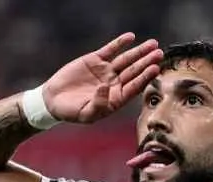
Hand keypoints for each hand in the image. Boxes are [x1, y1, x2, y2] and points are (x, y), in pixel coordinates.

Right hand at [42, 32, 163, 123]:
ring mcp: (106, 71)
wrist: (53, 100)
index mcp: (116, 99)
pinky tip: (130, 37)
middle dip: (147, 61)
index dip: (145, 77)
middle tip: (159, 53)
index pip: (135, 86)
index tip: (155, 69)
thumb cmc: (71, 112)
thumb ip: (99, 104)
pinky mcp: (95, 60)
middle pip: (134, 71)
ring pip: (126, 59)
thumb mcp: (86, 113)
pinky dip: (120, 43)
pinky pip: (110, 50)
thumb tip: (106, 88)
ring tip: (152, 44)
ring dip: (139, 51)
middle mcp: (115, 84)